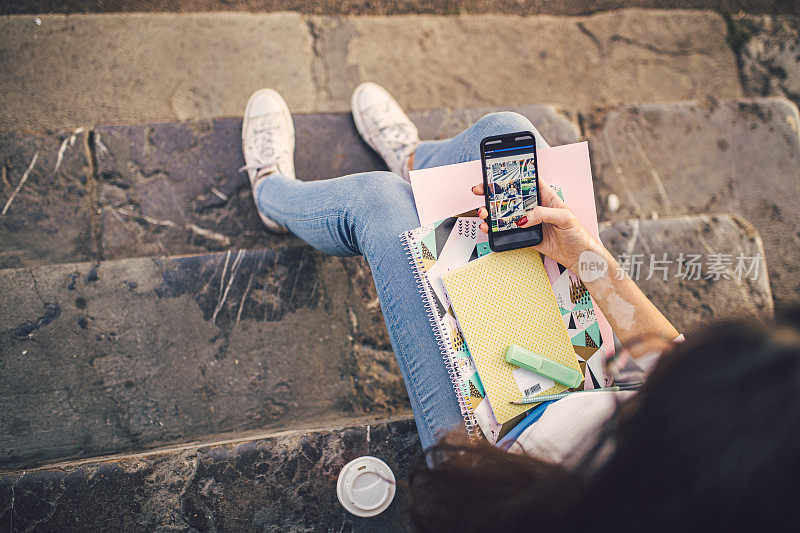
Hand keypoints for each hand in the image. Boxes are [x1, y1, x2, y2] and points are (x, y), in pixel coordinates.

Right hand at [471, 176, 594, 270]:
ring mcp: (529, 221)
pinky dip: (496, 229)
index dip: (514, 174)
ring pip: (506, 213)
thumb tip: (523, 217)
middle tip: (482, 190)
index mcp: (546, 197)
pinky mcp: (525, 235)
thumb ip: (543, 214)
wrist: (578, 256)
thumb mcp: (564, 217)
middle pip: (511, 196)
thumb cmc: (577, 234)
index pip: (528, 180)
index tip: (498, 172)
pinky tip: (490, 227)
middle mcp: (535, 207)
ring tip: (484, 212)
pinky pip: (507, 231)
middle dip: (494, 192)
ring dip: (492, 212)